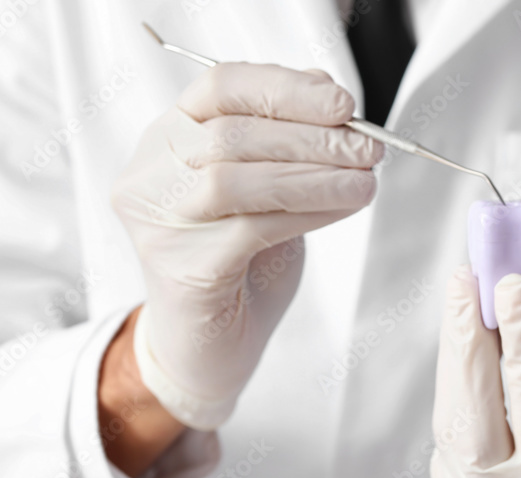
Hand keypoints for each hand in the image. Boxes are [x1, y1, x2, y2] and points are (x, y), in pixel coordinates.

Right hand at [110, 64, 381, 429]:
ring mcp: (159, 222)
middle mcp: (150, 174)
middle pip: (231, 132)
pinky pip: (253, 227)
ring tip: (366, 180)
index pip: (220, 88)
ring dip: (315, 174)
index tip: (344, 103)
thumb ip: (287, 136)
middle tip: (370, 148)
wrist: (210, 345)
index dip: (284, 88)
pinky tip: (345, 205)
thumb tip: (329, 89)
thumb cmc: (242, 262)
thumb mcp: (268, 188)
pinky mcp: (183, 267)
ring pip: (238, 178)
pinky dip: (309, 210)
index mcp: (167, 138)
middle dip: (312, 136)